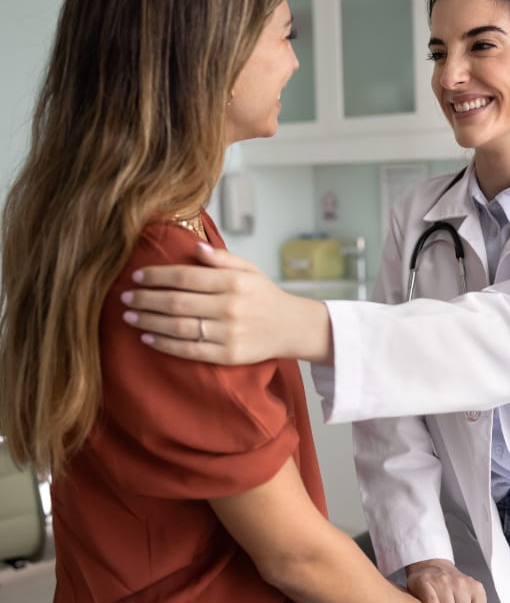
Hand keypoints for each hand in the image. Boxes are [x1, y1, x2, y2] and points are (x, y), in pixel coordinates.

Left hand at [121, 243, 332, 364]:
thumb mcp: (249, 270)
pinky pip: (189, 350)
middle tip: (124, 298)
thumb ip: (221, 259)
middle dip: (144, 299)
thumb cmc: (266, 296)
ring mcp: (228, 332)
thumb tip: (194, 247)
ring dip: (149, 322)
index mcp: (232, 282)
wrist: (292, 327)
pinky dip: (165, 344)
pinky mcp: (228, 354)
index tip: (137, 276)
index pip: (184, 277)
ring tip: (130, 317)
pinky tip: (148, 338)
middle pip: (175, 302)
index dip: (156, 276)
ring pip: (178, 327)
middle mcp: (229, 306)